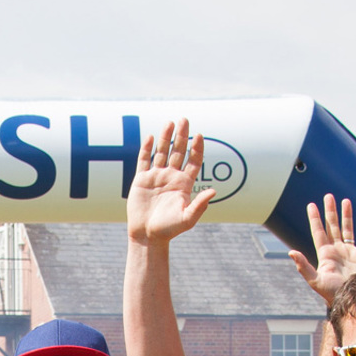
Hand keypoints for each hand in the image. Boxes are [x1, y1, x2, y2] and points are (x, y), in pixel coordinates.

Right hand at [127, 120, 215, 244]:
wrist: (147, 236)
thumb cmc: (169, 230)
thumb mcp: (188, 218)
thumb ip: (199, 205)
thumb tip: (214, 191)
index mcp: (184, 184)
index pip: (193, 161)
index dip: (197, 148)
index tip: (199, 136)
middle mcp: (171, 177)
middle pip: (178, 151)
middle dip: (182, 136)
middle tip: (185, 120)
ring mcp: (156, 177)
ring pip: (162, 152)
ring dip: (166, 137)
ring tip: (169, 122)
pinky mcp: (141, 180)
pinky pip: (144, 160)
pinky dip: (147, 149)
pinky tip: (151, 137)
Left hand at [287, 194, 355, 302]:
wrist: (352, 300)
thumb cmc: (332, 294)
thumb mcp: (315, 281)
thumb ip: (303, 266)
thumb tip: (291, 252)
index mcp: (325, 255)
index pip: (318, 232)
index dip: (314, 219)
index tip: (311, 205)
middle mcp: (337, 251)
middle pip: (332, 226)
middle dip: (330, 211)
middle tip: (328, 196)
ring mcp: (350, 252)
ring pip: (347, 229)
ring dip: (346, 215)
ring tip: (345, 200)